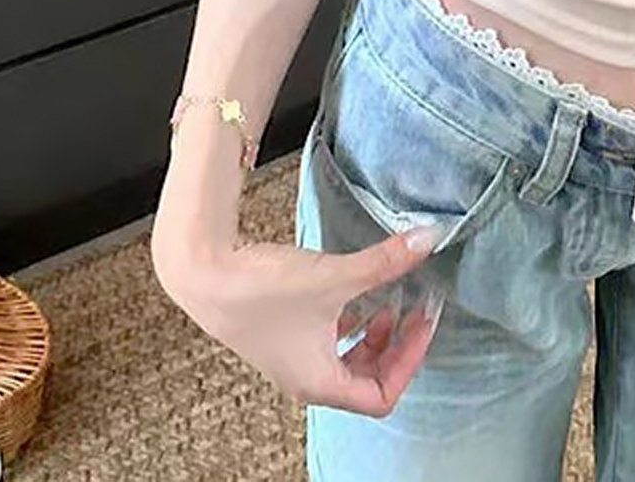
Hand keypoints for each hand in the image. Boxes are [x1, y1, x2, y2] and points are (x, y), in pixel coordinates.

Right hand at [153, 226, 446, 414]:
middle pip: (367, 381)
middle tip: (414, 308)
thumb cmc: (264, 289)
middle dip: (396, 347)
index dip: (410, 360)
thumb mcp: (336, 276)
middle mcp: (307, 379)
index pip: (382, 396)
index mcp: (322, 383)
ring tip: (389, 298)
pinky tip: (355, 289)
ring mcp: (292, 359)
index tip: (424, 321)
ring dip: (373, 334)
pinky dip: (349, 322)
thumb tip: (429, 239)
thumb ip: (386, 261)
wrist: (205, 273)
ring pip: (347, 361)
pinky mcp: (282, 335)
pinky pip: (327, 341)